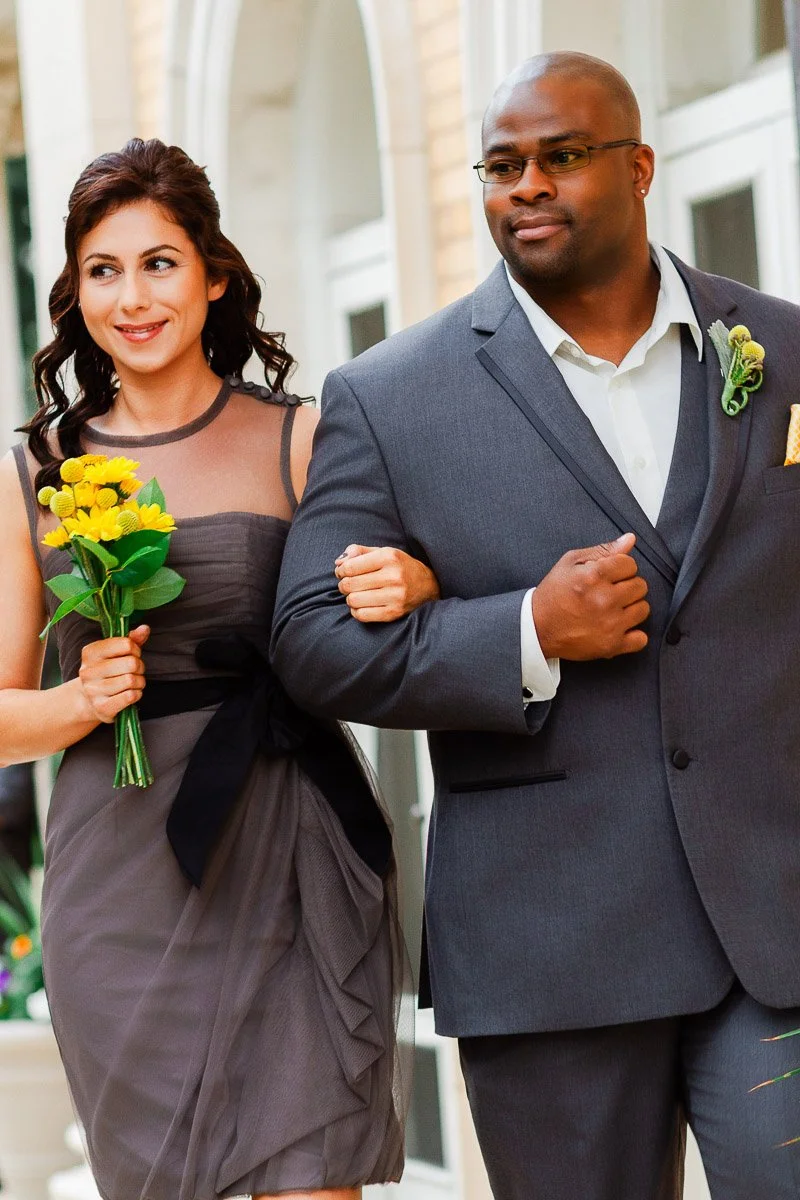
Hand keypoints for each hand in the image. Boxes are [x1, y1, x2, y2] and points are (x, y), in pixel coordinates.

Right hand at [75, 625, 149, 722]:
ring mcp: (93, 690)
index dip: (135, 649)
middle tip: (135, 671)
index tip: (132, 654)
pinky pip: (130, 696)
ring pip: (131, 680)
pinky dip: (137, 694)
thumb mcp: (115, 653)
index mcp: (90, 653)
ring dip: (139, 682)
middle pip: (131, 663)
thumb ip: (131, 639)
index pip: (126, 644)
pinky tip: (130, 693)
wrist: (89, 700)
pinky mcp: (102, 707)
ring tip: (133, 683)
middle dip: (139, 667)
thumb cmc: (108, 672)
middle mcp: (88, 671)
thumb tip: (145, 628)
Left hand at [334, 545, 440, 622]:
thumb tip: (338, 563)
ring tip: (356, 594)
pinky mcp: (394, 613)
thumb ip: (359, 552)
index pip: (350, 567)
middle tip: (348, 584)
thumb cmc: (400, 567)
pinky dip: (356, 611)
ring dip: (350, 598)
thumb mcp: (383, 552)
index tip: (341, 573)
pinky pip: (362, 615)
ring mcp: (395, 596)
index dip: (340, 571)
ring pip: (353, 600)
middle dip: (343, 584)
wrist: (428, 586)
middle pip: (350, 584)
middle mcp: (393, 576)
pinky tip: (362, 605)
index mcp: (389, 557)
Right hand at [531, 533, 649, 660]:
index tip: (611, 575)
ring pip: (643, 609)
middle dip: (628, 586)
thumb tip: (630, 540)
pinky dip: (634, 635)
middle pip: (640, 586)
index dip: (621, 567)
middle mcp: (604, 600)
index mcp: (594, 576)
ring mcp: (610, 624)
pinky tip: (620, 628)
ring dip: (632, 608)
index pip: (630, 564)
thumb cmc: (553, 594)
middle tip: (612, 592)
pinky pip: (641, 639)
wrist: (537, 627)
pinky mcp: (611, 645)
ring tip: (615, 609)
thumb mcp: (570, 563)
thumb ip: (603, 550)